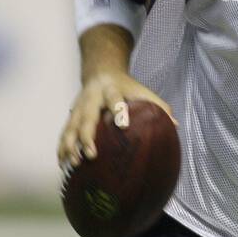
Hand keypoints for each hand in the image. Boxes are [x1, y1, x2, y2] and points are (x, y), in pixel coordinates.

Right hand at [58, 71, 175, 167]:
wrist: (101, 72)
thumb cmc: (126, 87)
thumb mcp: (142, 91)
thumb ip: (158, 106)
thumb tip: (175, 125)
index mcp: (111, 90)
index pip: (114, 99)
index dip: (118, 111)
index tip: (123, 125)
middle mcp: (91, 99)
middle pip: (87, 118)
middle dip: (87, 137)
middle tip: (91, 155)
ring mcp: (79, 107)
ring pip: (71, 127)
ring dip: (70, 146)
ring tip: (74, 164)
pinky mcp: (72, 115)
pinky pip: (64, 133)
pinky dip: (62, 147)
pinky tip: (62, 163)